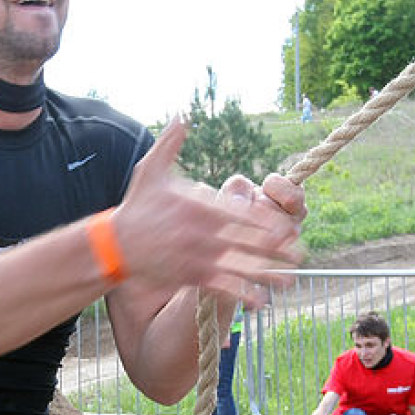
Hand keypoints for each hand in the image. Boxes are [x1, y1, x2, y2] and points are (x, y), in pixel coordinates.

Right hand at [112, 118, 303, 306]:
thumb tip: (182, 113)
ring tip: (290, 280)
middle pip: (244, 241)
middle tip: (300, 251)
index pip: (238, 213)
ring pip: (237, 267)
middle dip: (274, 248)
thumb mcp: (151, 170)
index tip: (287, 225)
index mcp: (197, 206)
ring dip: (265, 274)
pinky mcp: (188, 277)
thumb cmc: (138, 206)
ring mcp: (195, 257)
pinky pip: (219, 287)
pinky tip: (259, 301)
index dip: (265, 221)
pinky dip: (240, 295)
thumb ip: (170, 142)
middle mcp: (199, 233)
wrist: (115, 245)